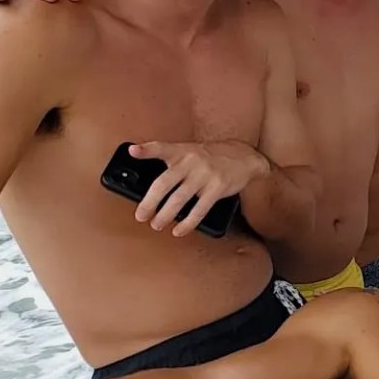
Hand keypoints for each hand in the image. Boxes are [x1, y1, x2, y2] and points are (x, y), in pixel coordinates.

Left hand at [129, 141, 267, 236]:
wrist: (246, 157)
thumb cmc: (212, 158)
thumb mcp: (192, 152)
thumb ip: (174, 164)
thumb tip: (152, 192)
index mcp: (182, 151)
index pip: (162, 148)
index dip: (146, 150)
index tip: (132, 150)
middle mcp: (192, 161)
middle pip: (164, 183)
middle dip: (149, 202)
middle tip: (140, 216)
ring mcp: (205, 174)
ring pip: (179, 199)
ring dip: (165, 215)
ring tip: (156, 224)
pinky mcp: (218, 187)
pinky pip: (199, 209)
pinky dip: (187, 223)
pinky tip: (179, 230)